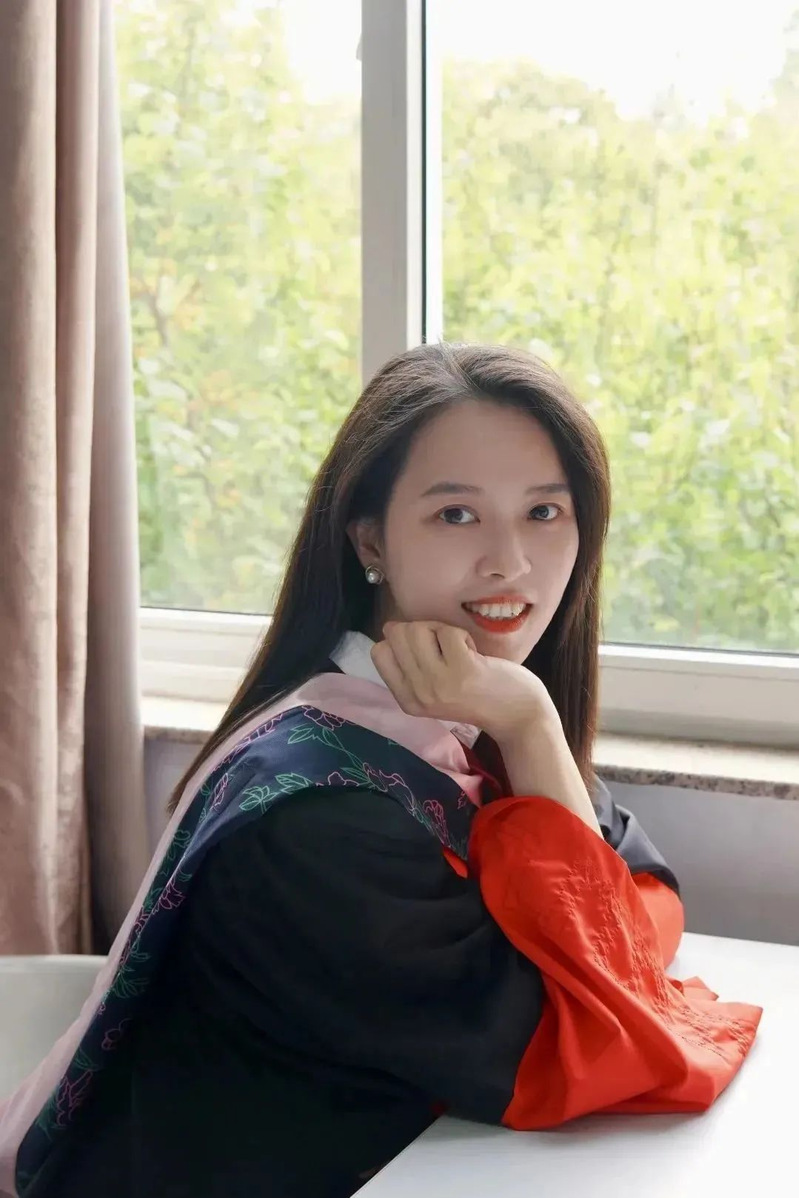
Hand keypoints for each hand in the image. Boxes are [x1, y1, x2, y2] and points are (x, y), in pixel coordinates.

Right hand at [370, 620, 557, 745]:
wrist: (517, 716)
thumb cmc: (477, 696)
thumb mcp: (433, 691)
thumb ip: (412, 666)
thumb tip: (391, 628)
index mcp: (407, 700)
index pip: (379, 652)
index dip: (402, 640)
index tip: (428, 652)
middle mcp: (418, 694)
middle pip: (397, 635)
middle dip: (422, 629)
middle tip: (445, 646)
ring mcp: (438, 683)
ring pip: (417, 629)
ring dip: (441, 629)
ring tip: (458, 648)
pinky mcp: (462, 670)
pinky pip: (448, 631)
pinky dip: (461, 635)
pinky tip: (474, 653)